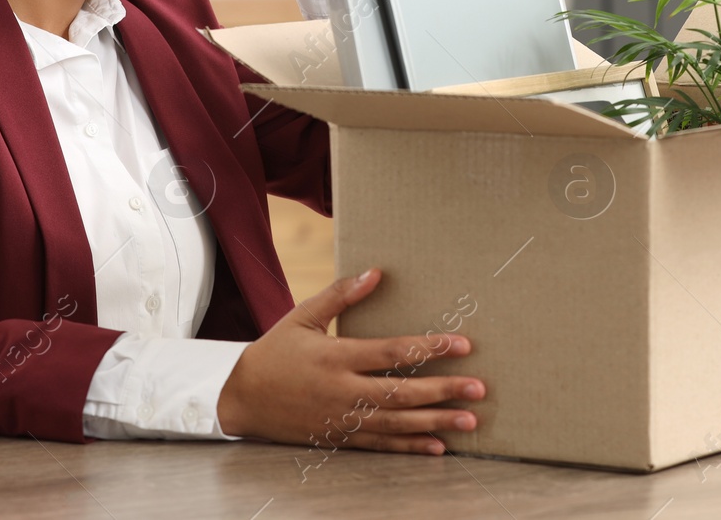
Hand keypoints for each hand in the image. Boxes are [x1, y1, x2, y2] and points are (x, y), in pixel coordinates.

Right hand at [216, 268, 485, 455]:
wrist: (241, 400)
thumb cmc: (274, 352)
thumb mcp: (302, 317)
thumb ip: (340, 296)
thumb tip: (375, 273)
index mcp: (336, 357)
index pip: (393, 352)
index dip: (430, 348)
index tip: (463, 344)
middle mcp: (343, 391)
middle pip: (402, 393)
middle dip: (444, 390)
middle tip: (479, 388)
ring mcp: (342, 419)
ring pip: (397, 423)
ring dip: (436, 422)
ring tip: (470, 420)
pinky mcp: (340, 437)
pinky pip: (381, 444)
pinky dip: (410, 446)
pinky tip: (437, 447)